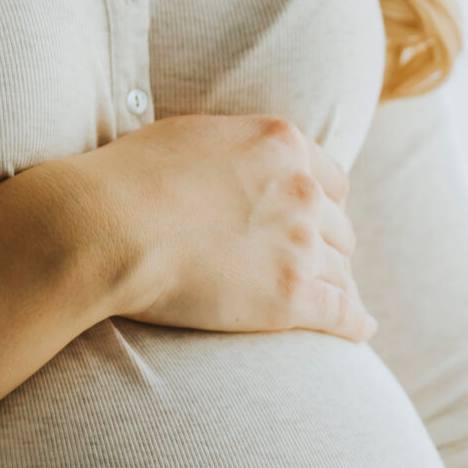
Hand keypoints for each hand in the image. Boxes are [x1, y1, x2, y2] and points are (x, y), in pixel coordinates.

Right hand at [75, 113, 373, 343]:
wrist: (107, 227)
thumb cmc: (130, 180)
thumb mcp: (194, 137)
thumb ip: (235, 149)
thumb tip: (240, 163)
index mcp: (282, 144)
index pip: (330, 179)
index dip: (323, 204)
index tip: (314, 223)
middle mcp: (302, 190)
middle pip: (338, 226)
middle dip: (327, 246)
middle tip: (311, 266)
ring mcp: (299, 245)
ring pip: (341, 271)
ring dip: (337, 285)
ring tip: (337, 303)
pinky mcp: (289, 297)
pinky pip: (340, 313)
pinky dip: (353, 323)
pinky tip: (360, 330)